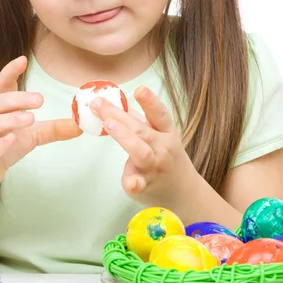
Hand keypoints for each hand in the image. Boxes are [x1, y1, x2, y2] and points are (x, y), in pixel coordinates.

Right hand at [0, 56, 81, 192]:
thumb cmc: (5, 145)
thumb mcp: (33, 135)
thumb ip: (54, 128)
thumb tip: (80, 125)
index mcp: (2, 109)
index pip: (3, 85)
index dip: (10, 71)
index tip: (22, 60)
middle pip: (0, 102)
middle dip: (19, 98)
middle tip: (40, 99)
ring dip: (11, 119)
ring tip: (30, 118)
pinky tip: (12, 140)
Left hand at [90, 85, 196, 207]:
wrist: (183, 193)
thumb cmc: (165, 157)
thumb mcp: (159, 135)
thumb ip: (139, 119)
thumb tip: (114, 100)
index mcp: (166, 132)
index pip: (159, 114)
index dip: (150, 101)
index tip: (139, 89)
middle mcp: (163, 148)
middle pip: (141, 130)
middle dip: (118, 115)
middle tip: (98, 104)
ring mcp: (154, 167)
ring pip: (140, 152)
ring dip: (124, 137)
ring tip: (108, 125)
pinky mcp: (145, 186)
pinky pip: (139, 184)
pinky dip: (134, 183)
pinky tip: (129, 182)